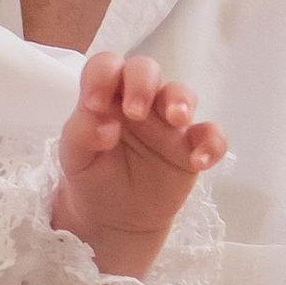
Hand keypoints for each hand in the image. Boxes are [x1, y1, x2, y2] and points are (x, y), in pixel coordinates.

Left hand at [53, 53, 225, 276]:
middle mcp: (139, 101)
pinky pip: (211, 136)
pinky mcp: (190, 148)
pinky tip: (198, 161)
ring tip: (176, 118)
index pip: (107, 66)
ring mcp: (167, 123)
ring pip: (182, 94)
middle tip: (134, 112)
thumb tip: (106, 125)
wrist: (112, 218)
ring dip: (181, 100)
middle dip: (142, 82)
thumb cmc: (91, 175)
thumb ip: (81, 133)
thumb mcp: (74, 157)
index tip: (95, 104)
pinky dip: (211, 143)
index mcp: (107, 96)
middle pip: (146, 70)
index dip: (102, 76)